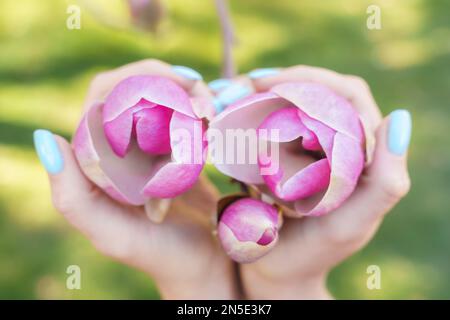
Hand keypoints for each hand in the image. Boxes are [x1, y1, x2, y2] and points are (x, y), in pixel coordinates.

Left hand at [35, 60, 237, 298]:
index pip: (104, 97)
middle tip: (200, 92)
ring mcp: (153, 147)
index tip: (174, 84)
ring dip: (191, 93)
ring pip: (167, 98)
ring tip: (213, 108)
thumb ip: (71, 195)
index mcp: (97, 159)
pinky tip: (216, 119)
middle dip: (170, 82)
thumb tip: (46, 138)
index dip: (135, 79)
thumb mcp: (110, 233)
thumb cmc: (157, 253)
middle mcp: (122, 147)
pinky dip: (203, 111)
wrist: (201, 264)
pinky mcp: (179, 152)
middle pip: (138, 89)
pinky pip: (188, 118)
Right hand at [239, 66, 410, 298]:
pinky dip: (252, 114)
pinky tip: (231, 114)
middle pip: (316, 91)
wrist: (277, 272)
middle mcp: (339, 146)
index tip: (268, 83)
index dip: (311, 79)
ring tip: (232, 93)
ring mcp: (311, 150)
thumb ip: (383, 184)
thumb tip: (398, 117)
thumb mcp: (351, 224)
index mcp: (362, 154)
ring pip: (292, 103)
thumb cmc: (313, 253)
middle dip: (280, 81)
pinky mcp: (288, 160)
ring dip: (263, 92)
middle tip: (242, 85)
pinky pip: (272, 125)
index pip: (346, 95)